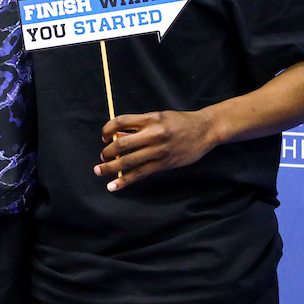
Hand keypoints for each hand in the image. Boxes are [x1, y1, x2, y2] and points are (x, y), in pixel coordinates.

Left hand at [94, 110, 217, 191]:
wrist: (204, 130)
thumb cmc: (179, 122)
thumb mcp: (158, 117)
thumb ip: (137, 126)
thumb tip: (116, 136)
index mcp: (149, 119)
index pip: (120, 121)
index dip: (107, 129)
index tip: (103, 137)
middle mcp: (153, 134)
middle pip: (122, 144)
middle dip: (107, 152)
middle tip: (101, 157)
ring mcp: (158, 150)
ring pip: (129, 161)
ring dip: (110, 167)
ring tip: (99, 171)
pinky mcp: (164, 164)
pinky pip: (140, 173)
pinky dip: (125, 180)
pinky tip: (114, 186)